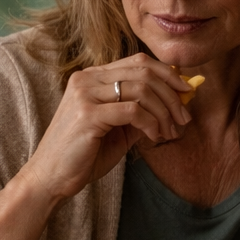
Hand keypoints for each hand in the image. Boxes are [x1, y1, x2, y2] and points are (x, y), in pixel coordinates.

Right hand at [19, 53, 195, 205]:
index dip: (168, 74)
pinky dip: (152, 124)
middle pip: (144, 72)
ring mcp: (85, 94)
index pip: (139, 62)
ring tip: (170, 132)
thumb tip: (178, 102)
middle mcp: (87, 79)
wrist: (52, 177)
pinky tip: (154, 137)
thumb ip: (143, 112)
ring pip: (142, 90)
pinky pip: (134, 111)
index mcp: (93, 77)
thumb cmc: (86, 154)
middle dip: (172, 96)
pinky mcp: (88, 114)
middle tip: (184, 118)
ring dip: (164, 113)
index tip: (187, 92)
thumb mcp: (120, 128)